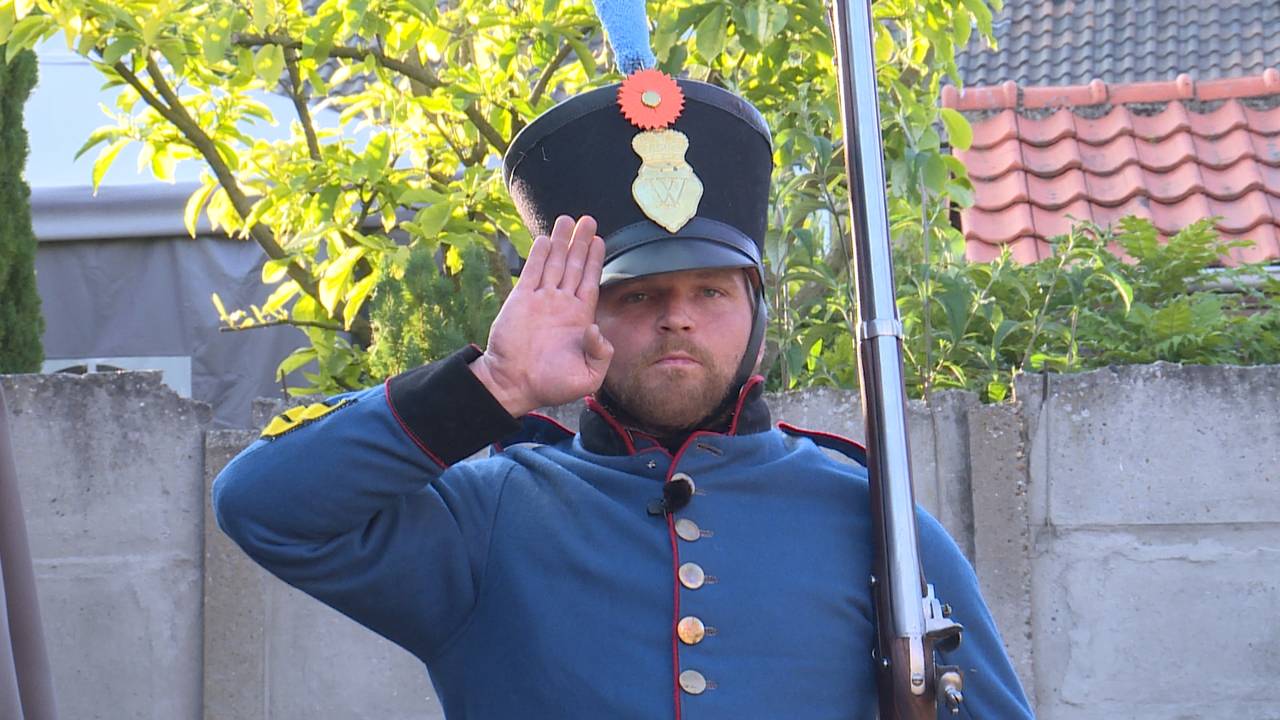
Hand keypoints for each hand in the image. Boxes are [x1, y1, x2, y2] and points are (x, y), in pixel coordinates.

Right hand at [470, 215, 613, 416]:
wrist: (515, 385)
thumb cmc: (552, 385)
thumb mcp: (588, 377)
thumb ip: (601, 354)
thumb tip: (596, 327)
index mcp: (579, 318)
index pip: (590, 281)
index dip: (595, 260)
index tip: (599, 240)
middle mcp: (561, 304)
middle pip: (574, 265)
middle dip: (581, 242)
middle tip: (588, 220)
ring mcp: (541, 300)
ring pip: (554, 263)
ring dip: (561, 241)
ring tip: (567, 220)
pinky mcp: (521, 300)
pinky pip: (532, 272)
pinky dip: (539, 254)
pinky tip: (546, 238)